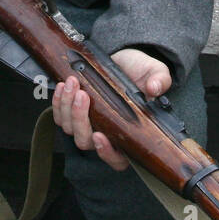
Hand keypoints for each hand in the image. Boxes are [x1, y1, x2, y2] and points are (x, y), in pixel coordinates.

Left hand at [52, 47, 171, 170]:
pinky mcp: (73, 113)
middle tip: (83, 95)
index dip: (106, 153)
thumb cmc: (141, 72)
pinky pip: (59, 116)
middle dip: (80, 119)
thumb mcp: (155, 72)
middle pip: (85, 141)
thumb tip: (154, 87)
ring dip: (67, 107)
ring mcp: (88, 125)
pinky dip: (58, 103)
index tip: (100, 136)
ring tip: (73, 83)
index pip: (117, 159)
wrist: (125, 60)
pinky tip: (63, 86)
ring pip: (69, 129)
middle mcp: (106, 134)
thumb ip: (159, 80)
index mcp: (129, 135)